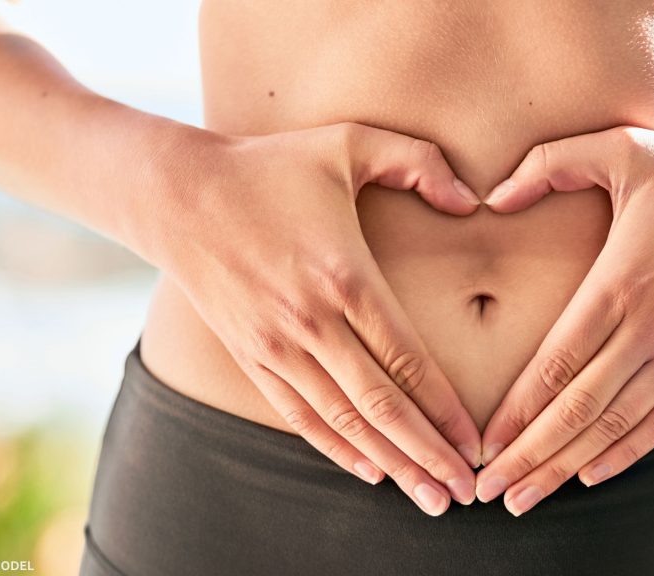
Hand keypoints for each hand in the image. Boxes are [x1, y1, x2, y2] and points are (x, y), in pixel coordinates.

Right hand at [148, 122, 482, 515]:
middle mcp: (312, 323)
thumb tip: (472, 201)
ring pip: (344, 422)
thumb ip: (418, 162)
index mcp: (345, 277)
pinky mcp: (252, 356)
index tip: (477, 445)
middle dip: (429, 454)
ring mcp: (277, 346)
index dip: (446, 411)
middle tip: (466, 493)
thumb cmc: (271, 165)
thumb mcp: (349, 142)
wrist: (176, 194)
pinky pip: (301, 415)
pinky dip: (337, 448)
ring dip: (390, 463)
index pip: (408, 361)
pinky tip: (370, 470)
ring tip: (429, 498)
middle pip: (382, 406)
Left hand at [475, 127, 653, 514]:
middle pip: (577, 410)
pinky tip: (590, 475)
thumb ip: (548, 163)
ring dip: (567, 467)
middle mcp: (653, 329)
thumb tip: (490, 196)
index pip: (554, 366)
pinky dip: (625, 452)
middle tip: (488, 494)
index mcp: (620, 283)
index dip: (515, 413)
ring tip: (525, 500)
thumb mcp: (622, 148)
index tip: (482, 446)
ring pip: (616, 426)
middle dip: (528, 457)